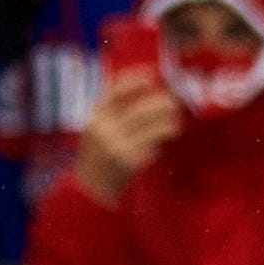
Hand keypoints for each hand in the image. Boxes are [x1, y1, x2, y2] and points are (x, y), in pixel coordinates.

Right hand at [75, 72, 181, 204]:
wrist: (89, 188)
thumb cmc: (99, 154)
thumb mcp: (99, 128)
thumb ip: (116, 111)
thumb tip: (150, 91)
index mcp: (95, 115)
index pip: (116, 89)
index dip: (136, 80)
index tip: (153, 76)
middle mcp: (103, 127)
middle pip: (142, 108)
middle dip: (164, 104)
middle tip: (175, 104)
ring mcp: (116, 144)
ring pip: (153, 127)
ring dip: (169, 124)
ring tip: (174, 125)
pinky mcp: (128, 160)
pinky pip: (153, 146)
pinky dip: (159, 145)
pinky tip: (159, 146)